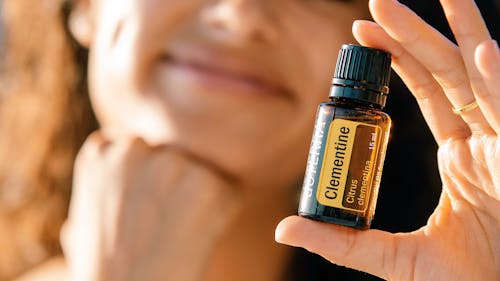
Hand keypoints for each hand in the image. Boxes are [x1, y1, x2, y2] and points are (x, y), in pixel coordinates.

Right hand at [62, 133, 240, 280]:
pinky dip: (225, 212)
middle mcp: (134, 148)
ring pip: (202, 172)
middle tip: (161, 228)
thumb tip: (103, 183)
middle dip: (176, 186)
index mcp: (99, 152)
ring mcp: (169, 162)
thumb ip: (102, 190)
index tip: (143, 213)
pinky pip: (229, 190)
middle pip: (174, 158)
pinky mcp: (204, 182)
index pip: (142, 149)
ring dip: (201, 197)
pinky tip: (197, 237)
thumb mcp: (84, 225)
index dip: (149, 184)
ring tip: (177, 234)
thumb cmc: (105, 272)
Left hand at [276, 0, 499, 279]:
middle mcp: (483, 140)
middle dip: (414, 37)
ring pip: (479, 77)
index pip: (427, 94)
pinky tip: (482, 52)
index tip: (364, 35)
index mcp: (458, 156)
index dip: (399, 62)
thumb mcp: (394, 259)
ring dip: (455, 35)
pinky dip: (499, 83)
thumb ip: (343, 244)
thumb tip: (284, 228)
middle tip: (378, 6)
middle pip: (448, 74)